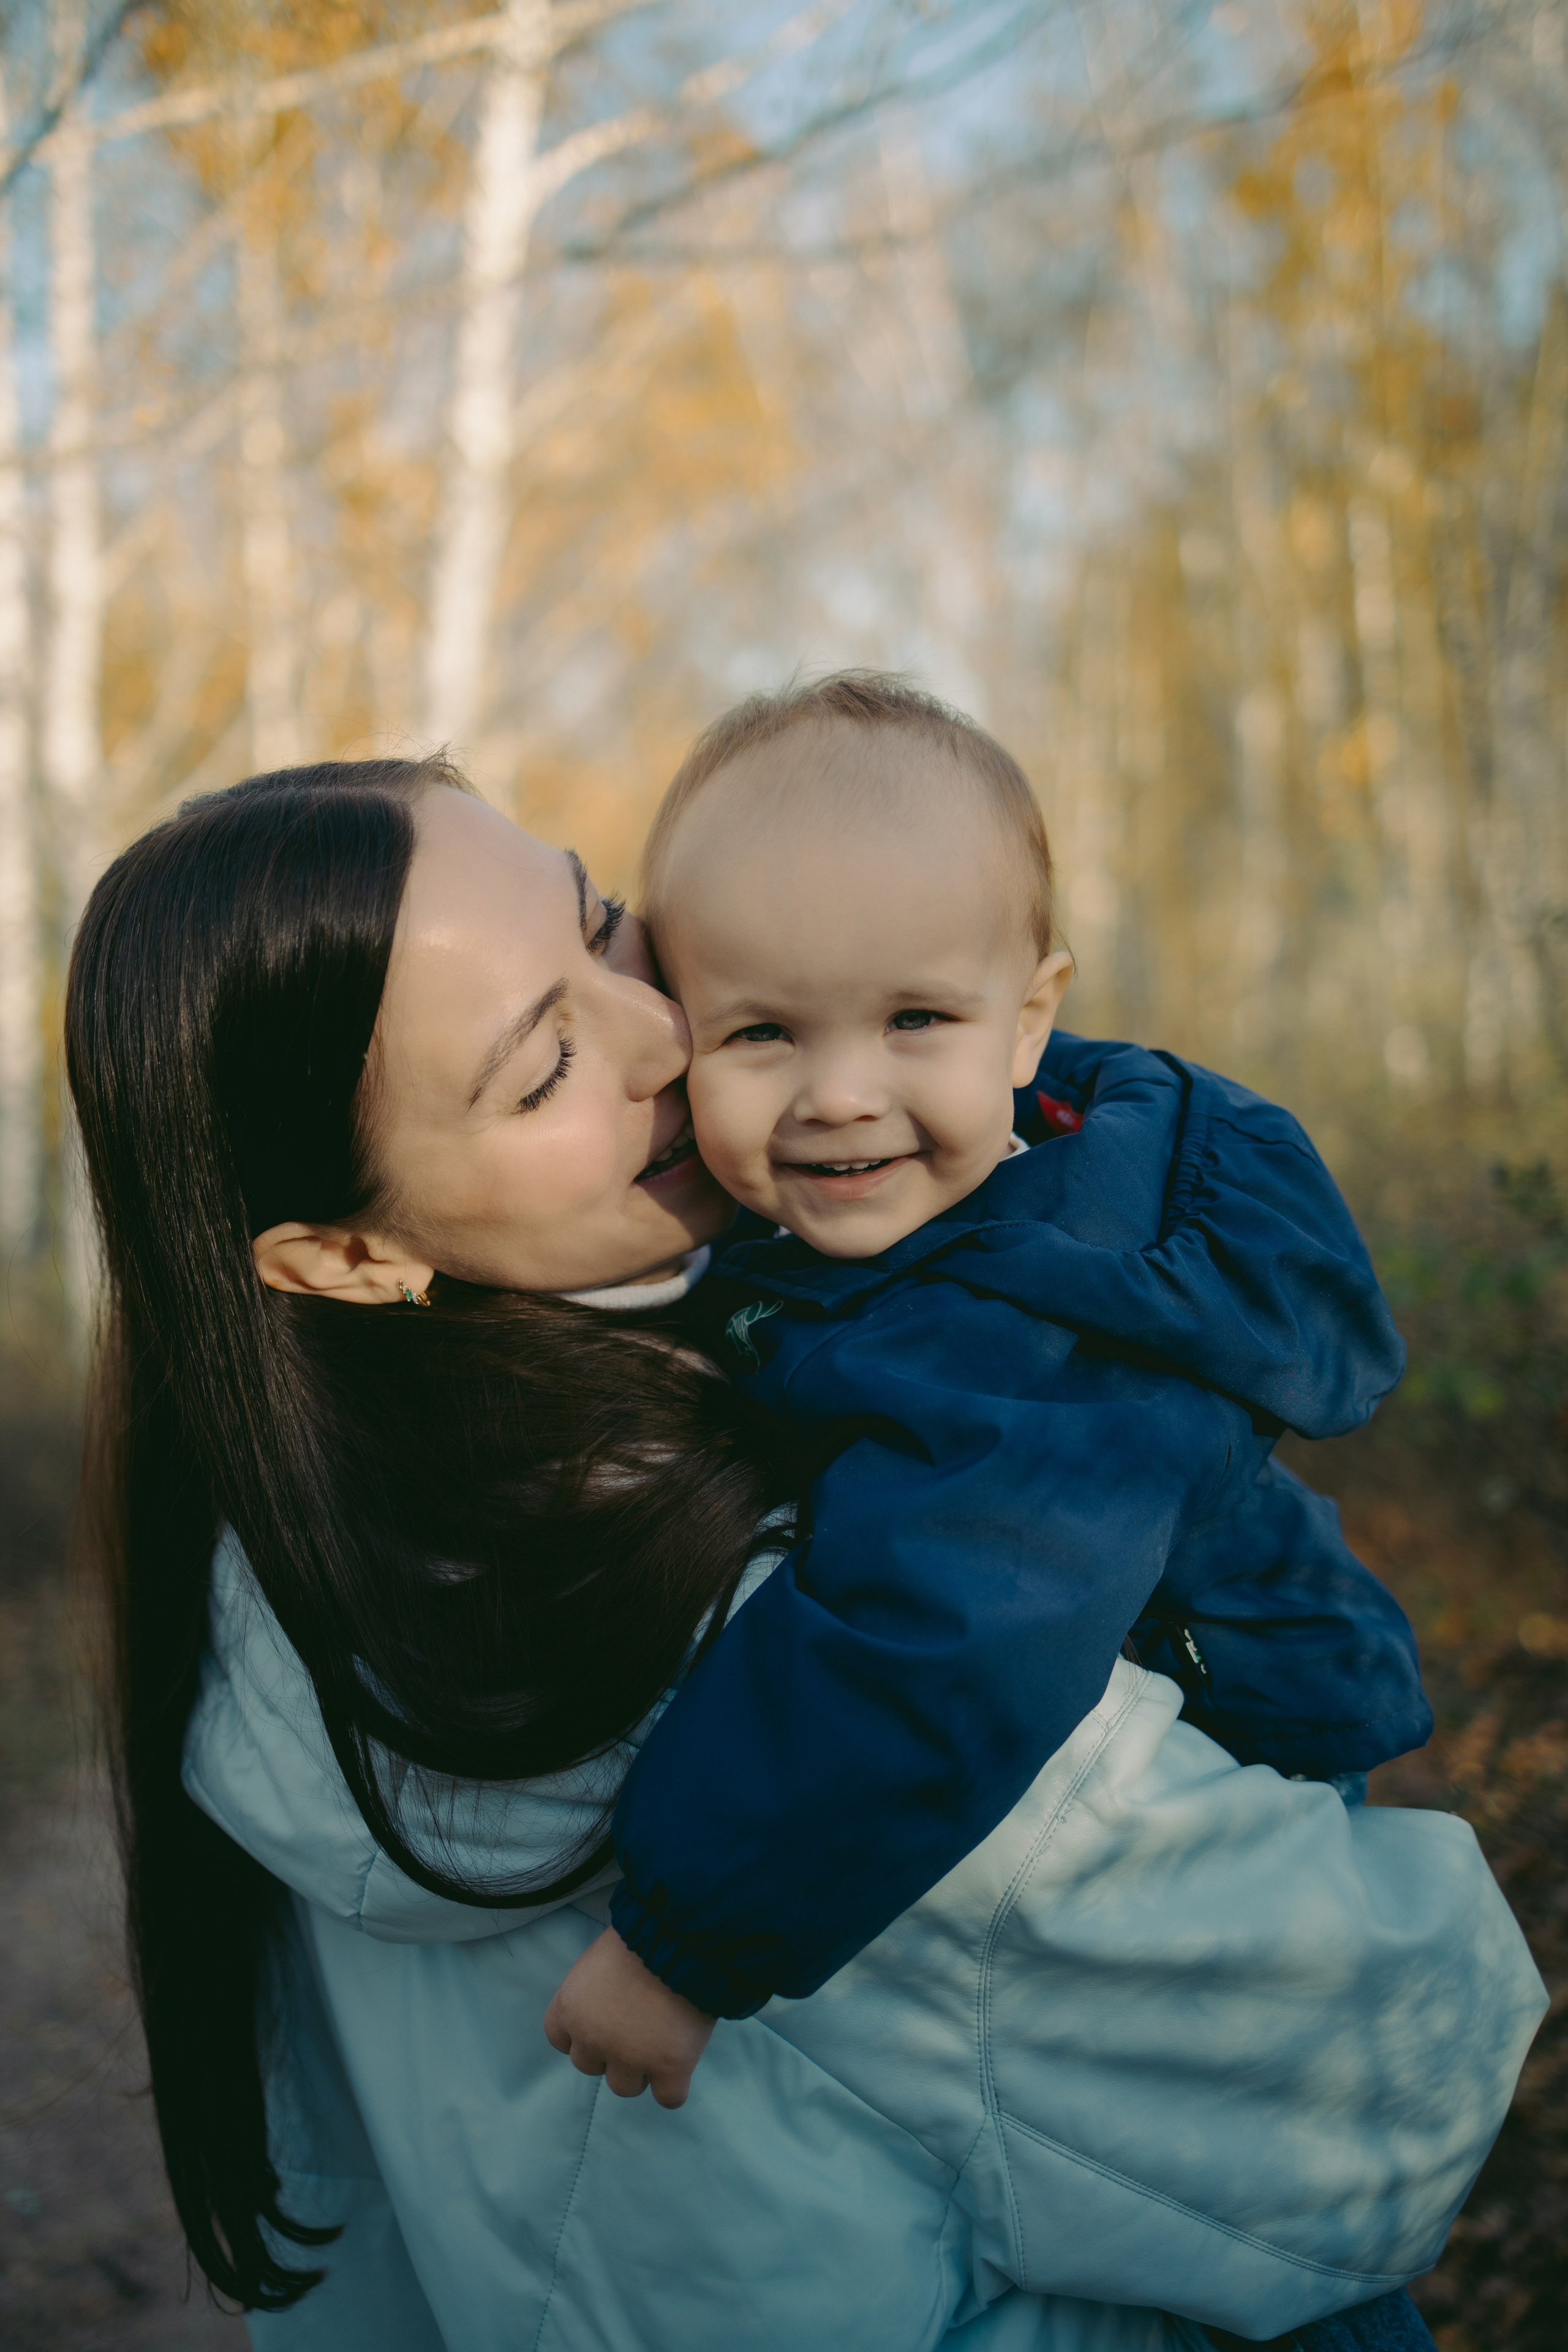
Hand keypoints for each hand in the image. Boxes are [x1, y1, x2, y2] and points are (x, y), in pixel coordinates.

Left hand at [543, 1927, 714, 2108]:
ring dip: (641, 2069)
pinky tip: (683, 2063)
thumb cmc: (641, 1934)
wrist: (682, 1935)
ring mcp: (631, 2058)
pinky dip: (675, 2086)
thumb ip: (595, 1991)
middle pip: (591, 2066)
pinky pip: (669, 2098)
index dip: (583, 2034)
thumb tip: (609, 2003)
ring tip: (663, 2039)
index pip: (560, 2040)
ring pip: (625, 2086)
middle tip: (638, 2026)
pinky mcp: (670, 2068)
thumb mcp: (600, 1958)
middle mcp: (592, 2039)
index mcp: (570, 2008)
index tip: (603, 2023)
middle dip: (611, 2051)